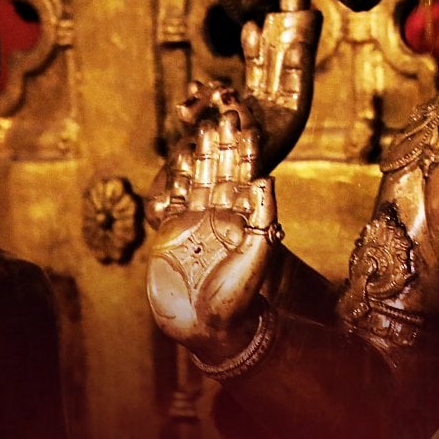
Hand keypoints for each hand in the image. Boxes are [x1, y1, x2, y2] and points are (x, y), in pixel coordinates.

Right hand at [147, 83, 277, 362]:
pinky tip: (180, 156)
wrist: (205, 327)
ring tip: (204, 126)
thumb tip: (266, 178)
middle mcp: (221, 216)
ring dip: (202, 154)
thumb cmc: (238, 298)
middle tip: (227, 110)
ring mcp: (195, 222)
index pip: (245, 176)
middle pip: (222, 171)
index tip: (249, 124)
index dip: (246, 151)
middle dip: (224, 143)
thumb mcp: (256, 256)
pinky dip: (176, 179)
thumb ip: (261, 217)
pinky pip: (174, 200)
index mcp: (243, 218)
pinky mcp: (171, 233)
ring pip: (199, 180)